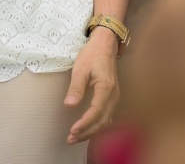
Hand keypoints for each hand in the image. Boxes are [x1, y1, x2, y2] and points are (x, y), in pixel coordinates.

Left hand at [64, 28, 119, 143]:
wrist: (105, 45)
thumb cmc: (92, 55)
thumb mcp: (80, 69)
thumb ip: (76, 88)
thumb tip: (69, 105)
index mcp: (106, 88)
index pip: (96, 112)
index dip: (85, 123)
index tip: (73, 131)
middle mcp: (114, 96)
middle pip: (102, 121)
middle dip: (87, 132)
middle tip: (71, 139)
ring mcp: (115, 97)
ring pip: (106, 120)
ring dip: (92, 130)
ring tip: (76, 137)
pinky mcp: (112, 97)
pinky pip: (107, 116)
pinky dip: (97, 125)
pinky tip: (87, 129)